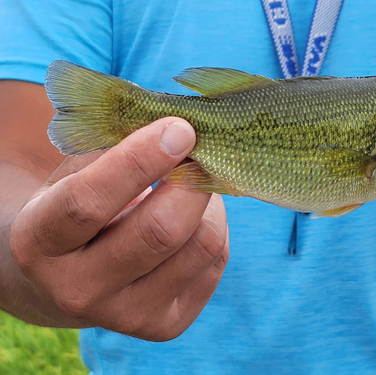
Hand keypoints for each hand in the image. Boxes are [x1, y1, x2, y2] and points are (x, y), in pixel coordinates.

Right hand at [10, 117, 228, 341]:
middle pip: (159, 231)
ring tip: (193, 186)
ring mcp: (126, 316)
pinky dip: (214, 229)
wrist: (70, 276)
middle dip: (192, 181)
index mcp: (40, 243)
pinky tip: (193, 221)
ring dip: (209, 204)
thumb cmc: (76, 210)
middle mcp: (78, 290)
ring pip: (201, 246)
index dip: (138, 161)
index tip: (179, 129)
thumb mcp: (74, 176)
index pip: (88, 202)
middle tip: (199, 151)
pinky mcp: (164, 326)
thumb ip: (113, 149)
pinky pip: (215, 262)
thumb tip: (174, 127)